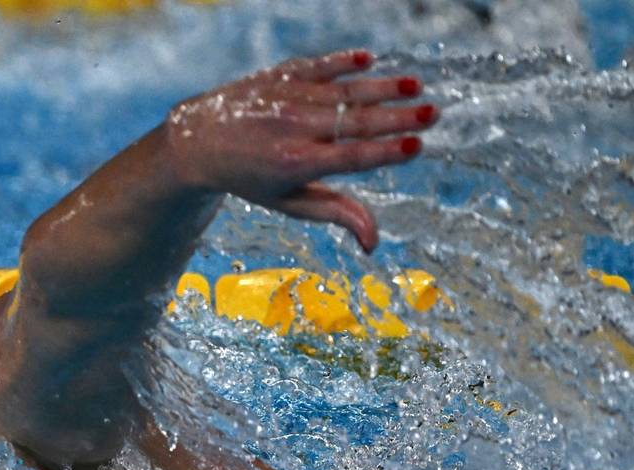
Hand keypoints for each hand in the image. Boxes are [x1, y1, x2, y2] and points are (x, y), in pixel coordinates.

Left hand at [164, 49, 435, 251]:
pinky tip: (369, 60)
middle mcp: (293, 128)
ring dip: (382, 86)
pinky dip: (342, 62)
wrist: (200, 141)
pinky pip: (318, 65)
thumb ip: (335, 214)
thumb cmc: (252, 178)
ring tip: (416, 84)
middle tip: (433, 113)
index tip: (417, 146)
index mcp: (297, 164)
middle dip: (397, 117)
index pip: (350, 158)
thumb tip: (373, 244)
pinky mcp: (282, 75)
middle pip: (354, 122)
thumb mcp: (288, 203)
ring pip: (343, 91)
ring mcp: (287, 98)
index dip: (385, 152)